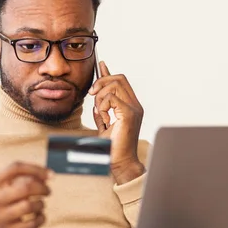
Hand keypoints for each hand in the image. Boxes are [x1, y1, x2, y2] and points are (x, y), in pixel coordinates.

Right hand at [0, 162, 52, 227]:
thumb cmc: (3, 202)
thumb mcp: (4, 187)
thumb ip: (23, 177)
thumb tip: (49, 175)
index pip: (16, 168)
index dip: (36, 169)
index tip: (51, 175)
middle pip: (25, 187)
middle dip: (42, 188)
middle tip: (47, 191)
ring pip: (29, 206)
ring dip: (41, 204)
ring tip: (40, 205)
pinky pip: (32, 223)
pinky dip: (41, 218)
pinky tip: (39, 216)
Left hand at [89, 61, 145, 184]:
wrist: (120, 163)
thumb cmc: (112, 148)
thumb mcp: (104, 124)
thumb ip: (102, 111)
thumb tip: (95, 100)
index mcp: (131, 106)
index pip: (121, 82)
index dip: (109, 73)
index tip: (100, 64)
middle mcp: (135, 105)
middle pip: (119, 78)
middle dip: (101, 82)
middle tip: (91, 95)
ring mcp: (134, 109)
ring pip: (114, 85)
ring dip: (101, 97)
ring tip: (100, 113)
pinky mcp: (129, 114)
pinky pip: (111, 99)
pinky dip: (103, 107)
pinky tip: (105, 120)